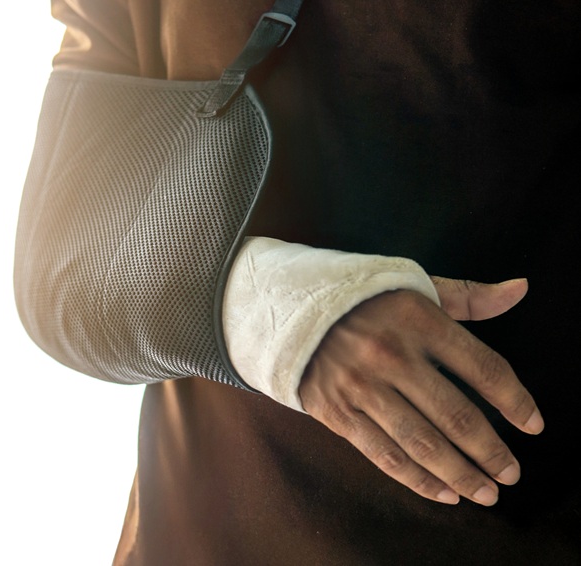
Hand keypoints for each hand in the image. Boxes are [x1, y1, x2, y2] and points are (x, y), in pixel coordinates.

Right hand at [297, 277, 542, 505]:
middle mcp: (390, 354)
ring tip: (487, 493)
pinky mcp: (335, 411)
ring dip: (461, 475)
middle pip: (457, 415)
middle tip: (511, 473)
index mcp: (417, 319)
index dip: (515, 401)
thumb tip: (521, 288)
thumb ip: (469, 296)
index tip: (534, 425)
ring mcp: (360, 386)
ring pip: (423, 443)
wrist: (291, 311)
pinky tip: (444, 493)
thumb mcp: (415, 288)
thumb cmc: (364, 302)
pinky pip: (384, 454)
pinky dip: (418, 480)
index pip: (482, 367)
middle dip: (492, 452)